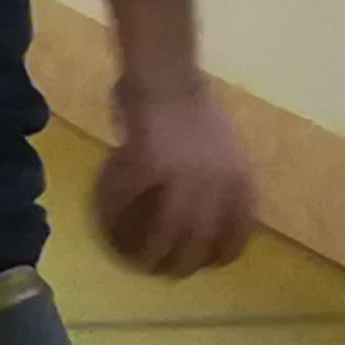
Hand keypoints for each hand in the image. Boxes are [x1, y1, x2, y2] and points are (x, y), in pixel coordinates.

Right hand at [93, 84, 258, 277]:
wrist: (166, 71)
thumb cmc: (189, 99)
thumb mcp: (218, 142)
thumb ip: (212, 173)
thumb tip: (202, 201)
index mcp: (239, 178)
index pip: (241, 228)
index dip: (226, 252)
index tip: (212, 263)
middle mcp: (217, 183)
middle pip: (204, 237)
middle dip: (187, 262)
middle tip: (170, 273)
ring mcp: (182, 176)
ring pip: (170, 229)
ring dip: (153, 251)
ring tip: (138, 262)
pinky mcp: (148, 165)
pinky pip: (129, 197)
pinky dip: (115, 210)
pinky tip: (103, 221)